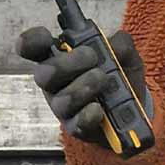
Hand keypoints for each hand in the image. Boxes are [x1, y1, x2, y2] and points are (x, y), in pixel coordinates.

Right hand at [15, 26, 147, 147]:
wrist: (133, 107)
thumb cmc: (120, 72)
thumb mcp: (124, 52)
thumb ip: (119, 43)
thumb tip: (113, 46)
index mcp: (61, 56)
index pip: (36, 47)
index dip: (32, 41)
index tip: (45, 37)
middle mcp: (56, 81)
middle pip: (44, 73)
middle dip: (68, 63)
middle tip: (92, 57)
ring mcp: (64, 106)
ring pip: (60, 100)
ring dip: (82, 88)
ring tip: (103, 80)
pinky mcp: (76, 126)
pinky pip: (75, 124)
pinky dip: (87, 115)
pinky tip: (97, 109)